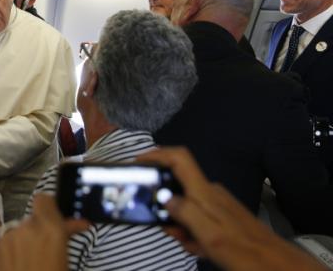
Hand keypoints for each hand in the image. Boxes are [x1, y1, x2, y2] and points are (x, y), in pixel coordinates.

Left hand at [0, 194, 88, 270]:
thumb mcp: (66, 261)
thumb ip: (67, 235)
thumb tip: (79, 224)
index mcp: (50, 230)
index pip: (45, 199)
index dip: (50, 207)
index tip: (58, 219)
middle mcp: (26, 228)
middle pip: (32, 218)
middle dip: (40, 229)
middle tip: (50, 246)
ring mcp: (6, 239)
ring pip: (18, 230)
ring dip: (25, 240)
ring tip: (33, 262)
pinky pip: (5, 243)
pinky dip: (12, 251)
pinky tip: (19, 267)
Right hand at [136, 147, 326, 270]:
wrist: (276, 265)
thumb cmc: (243, 251)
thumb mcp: (209, 236)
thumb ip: (185, 213)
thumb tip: (164, 196)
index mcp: (205, 193)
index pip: (179, 159)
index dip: (157, 154)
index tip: (139, 162)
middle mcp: (210, 192)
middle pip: (177, 186)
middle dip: (167, 208)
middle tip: (171, 232)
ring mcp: (217, 202)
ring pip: (186, 206)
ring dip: (181, 225)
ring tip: (192, 245)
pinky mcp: (222, 214)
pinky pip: (197, 217)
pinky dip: (193, 232)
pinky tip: (201, 247)